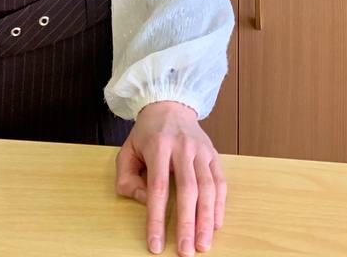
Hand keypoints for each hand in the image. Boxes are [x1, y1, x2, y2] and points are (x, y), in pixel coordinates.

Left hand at [116, 100, 225, 254]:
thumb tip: (146, 202)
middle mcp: (182, 146)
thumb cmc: (146, 134)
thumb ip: (128, 179)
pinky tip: (216, 223)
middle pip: (188, 190)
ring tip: (204, 244)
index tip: (156, 245)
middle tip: (187, 251)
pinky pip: (220, 180)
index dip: (157, 219)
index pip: (158, 188)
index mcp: (158, 146)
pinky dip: (220, 204)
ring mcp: (200, 149)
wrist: (170, 105)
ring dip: (207, 219)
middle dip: (188, 224)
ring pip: (207, 187)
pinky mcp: (212, 152)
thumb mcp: (126, 151)